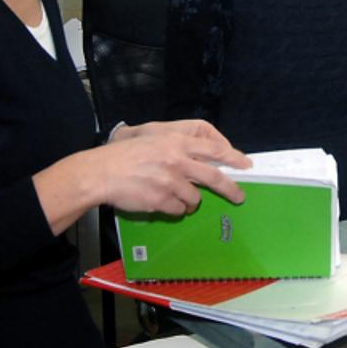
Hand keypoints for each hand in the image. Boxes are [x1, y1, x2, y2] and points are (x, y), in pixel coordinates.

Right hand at [101, 119, 249, 213]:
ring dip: (190, 201)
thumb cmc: (124, 154)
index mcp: (176, 142)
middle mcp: (178, 161)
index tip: (246, 164)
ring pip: (195, 199)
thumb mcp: (152, 137)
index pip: (214, 149)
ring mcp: (170, 182)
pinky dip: (174, 209)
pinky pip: (178, 210)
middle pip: (214, 177)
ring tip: (175, 196)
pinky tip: (161, 202)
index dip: (233, 158)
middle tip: (239, 197)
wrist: (100, 173)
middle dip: (231, 189)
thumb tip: (201, 157)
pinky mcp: (161, 200)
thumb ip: (177, 144)